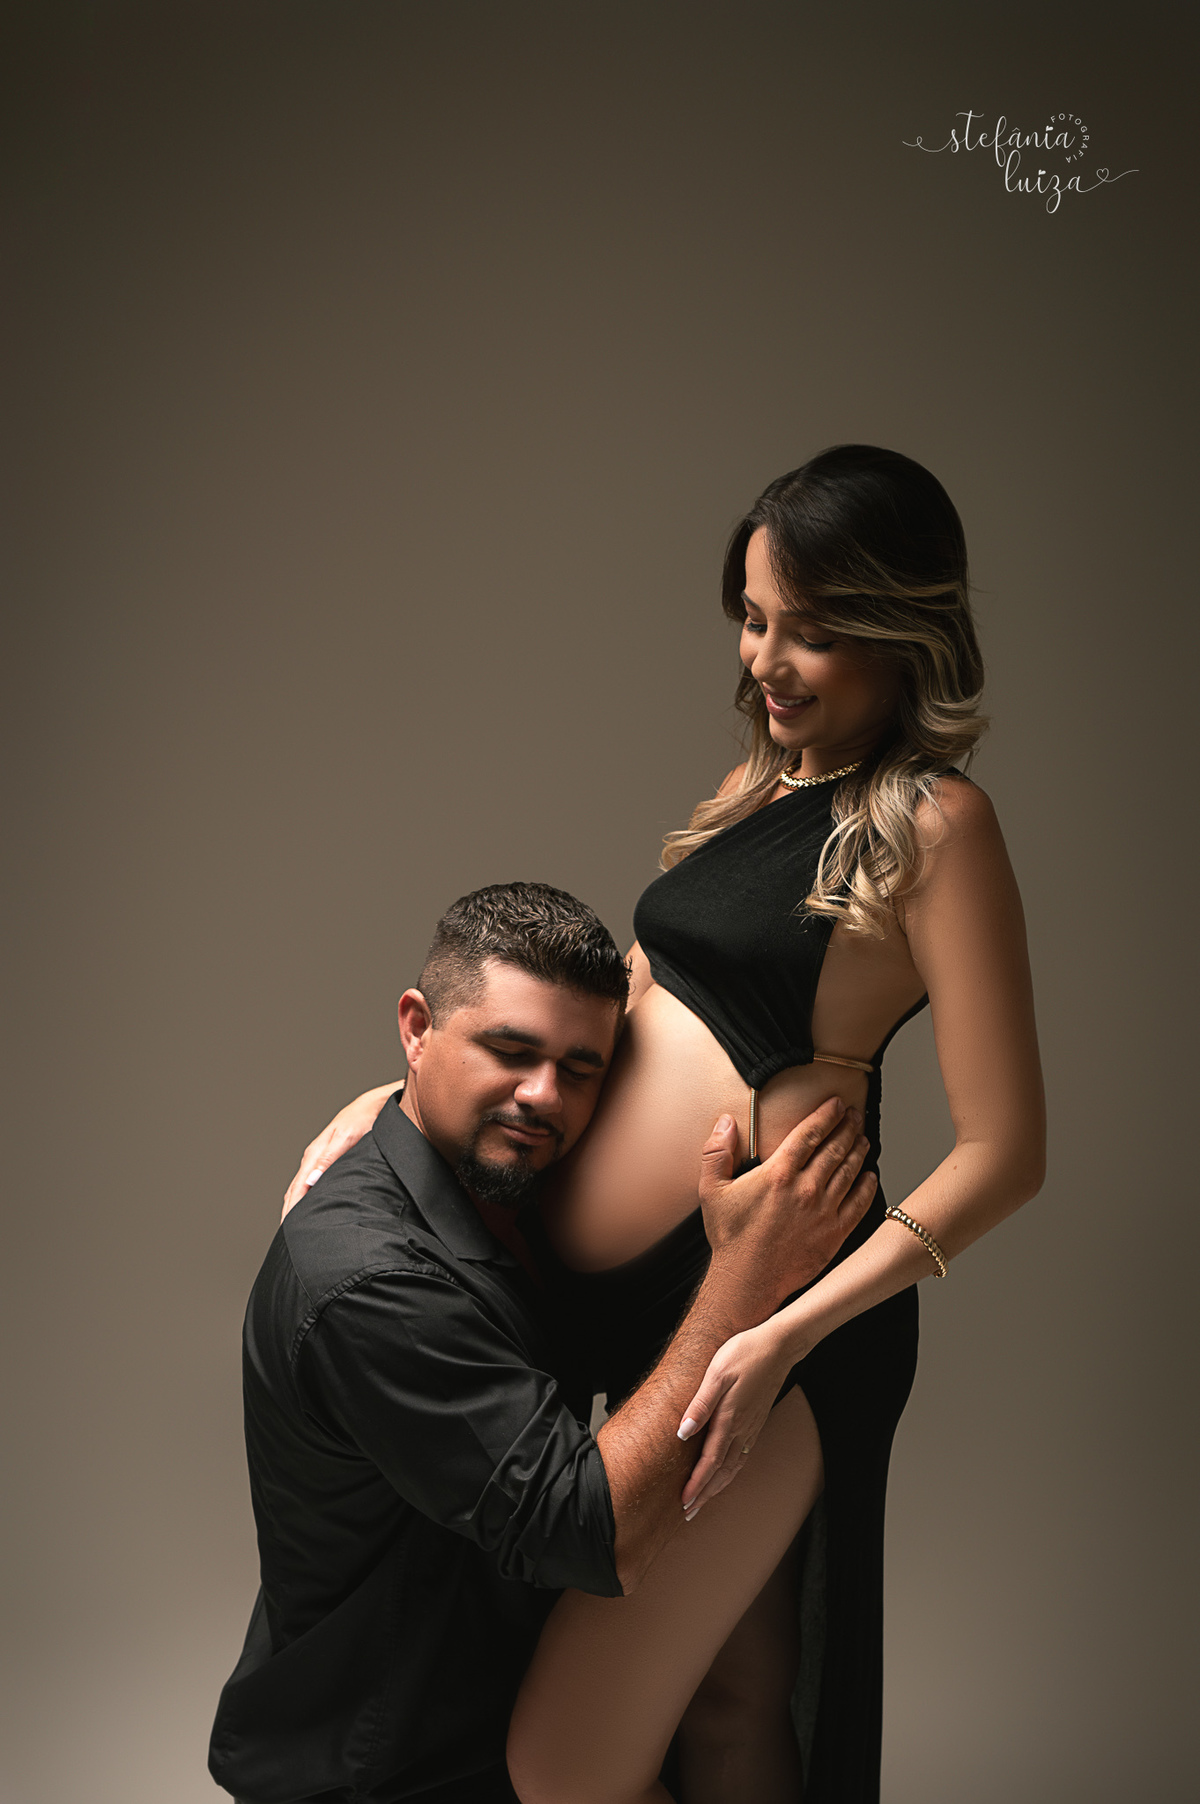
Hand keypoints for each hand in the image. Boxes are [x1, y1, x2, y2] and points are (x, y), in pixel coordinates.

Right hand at [281, 1083, 400, 1217]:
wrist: (376, 1105)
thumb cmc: (364, 1119)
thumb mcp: (347, 1137)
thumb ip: (329, 1158)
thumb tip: (311, 1180)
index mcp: (314, 1155)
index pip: (297, 1188)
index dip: (291, 1210)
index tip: (287, 1230)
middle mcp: (314, 1158)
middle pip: (295, 1191)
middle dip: (290, 1213)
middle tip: (289, 1239)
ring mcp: (321, 1160)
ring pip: (303, 1188)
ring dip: (298, 1207)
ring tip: (297, 1229)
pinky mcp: (330, 1162)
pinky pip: (313, 1184)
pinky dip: (308, 1199)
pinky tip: (313, 1209)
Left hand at [677, 1318, 795, 1516]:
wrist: (778, 1346)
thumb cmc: (744, 1353)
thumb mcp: (717, 1373)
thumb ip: (700, 1404)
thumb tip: (683, 1433)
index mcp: (729, 1420)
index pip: (709, 1462)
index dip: (696, 1485)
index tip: (684, 1503)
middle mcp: (741, 1430)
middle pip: (721, 1472)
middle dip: (704, 1495)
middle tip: (689, 1514)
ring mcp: (751, 1428)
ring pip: (733, 1467)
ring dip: (717, 1487)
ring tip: (704, 1501)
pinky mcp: (756, 1422)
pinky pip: (742, 1457)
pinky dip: (731, 1472)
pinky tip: (726, 1474)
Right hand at [697, 1097, 875, 1304]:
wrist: (746, 1281)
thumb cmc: (730, 1237)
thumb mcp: (711, 1190)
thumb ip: (716, 1152)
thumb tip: (726, 1122)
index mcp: (778, 1174)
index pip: (809, 1134)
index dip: (826, 1115)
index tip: (837, 1103)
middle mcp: (805, 1189)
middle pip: (834, 1148)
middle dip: (848, 1127)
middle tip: (855, 1115)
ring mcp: (823, 1212)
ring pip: (849, 1172)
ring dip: (859, 1151)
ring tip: (864, 1138)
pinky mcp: (834, 1234)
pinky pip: (858, 1204)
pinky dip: (867, 1187)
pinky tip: (871, 1176)